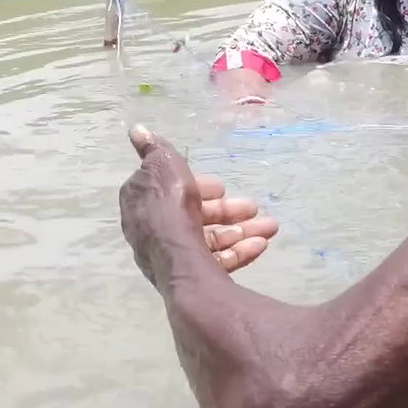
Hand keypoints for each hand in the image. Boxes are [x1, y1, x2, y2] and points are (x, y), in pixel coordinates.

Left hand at [120, 125, 278, 287]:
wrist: (178, 259)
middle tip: (252, 206)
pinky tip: (261, 244)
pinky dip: (241, 251)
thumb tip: (137, 130)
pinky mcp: (190, 277)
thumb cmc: (170, 208)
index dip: (197, 186)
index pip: (169, 191)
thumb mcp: (163, 166)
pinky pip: (218, 261)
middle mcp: (154, 232)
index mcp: (143, 205)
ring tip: (270, 227)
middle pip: (196, 217)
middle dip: (229, 210)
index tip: (221, 186)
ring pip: (211, 239)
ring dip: (243, 230)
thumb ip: (155, 149)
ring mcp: (172, 256)